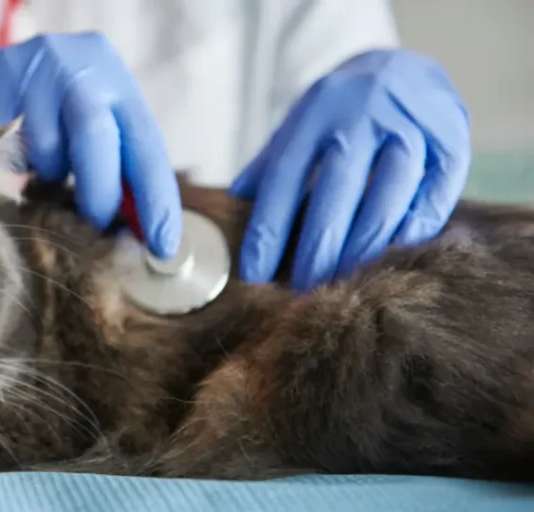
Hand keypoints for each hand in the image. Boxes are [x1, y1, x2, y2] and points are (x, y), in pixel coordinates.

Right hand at [0, 32, 181, 259]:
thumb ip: (117, 169)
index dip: (155, 198)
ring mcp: (24, 71)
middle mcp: (72, 66)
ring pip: (42, 148)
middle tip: (94, 225)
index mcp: (112, 77)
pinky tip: (4, 166)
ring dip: (46, 177)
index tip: (161, 245)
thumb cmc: (56, 113)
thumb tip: (137, 231)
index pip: (143, 141)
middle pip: (94, 135)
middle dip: (98, 192)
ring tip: (36, 176)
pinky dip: (6, 172)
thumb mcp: (95, 128)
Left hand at [230, 49, 470, 291]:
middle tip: (303, 291)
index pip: (285, 177)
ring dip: (364, 245)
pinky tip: (393, 257)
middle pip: (338, 190)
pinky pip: (433, 193)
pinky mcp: (450, 141)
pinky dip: (413, 229)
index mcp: (315, 112)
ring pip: (388, 194)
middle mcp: (362, 114)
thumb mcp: (300, 124)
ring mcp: (409, 125)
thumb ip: (270, 163)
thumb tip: (233, 203)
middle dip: (319, 247)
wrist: (403, 66)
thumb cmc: (339, 111)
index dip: (269, 229)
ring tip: (345, 283)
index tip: (255, 273)